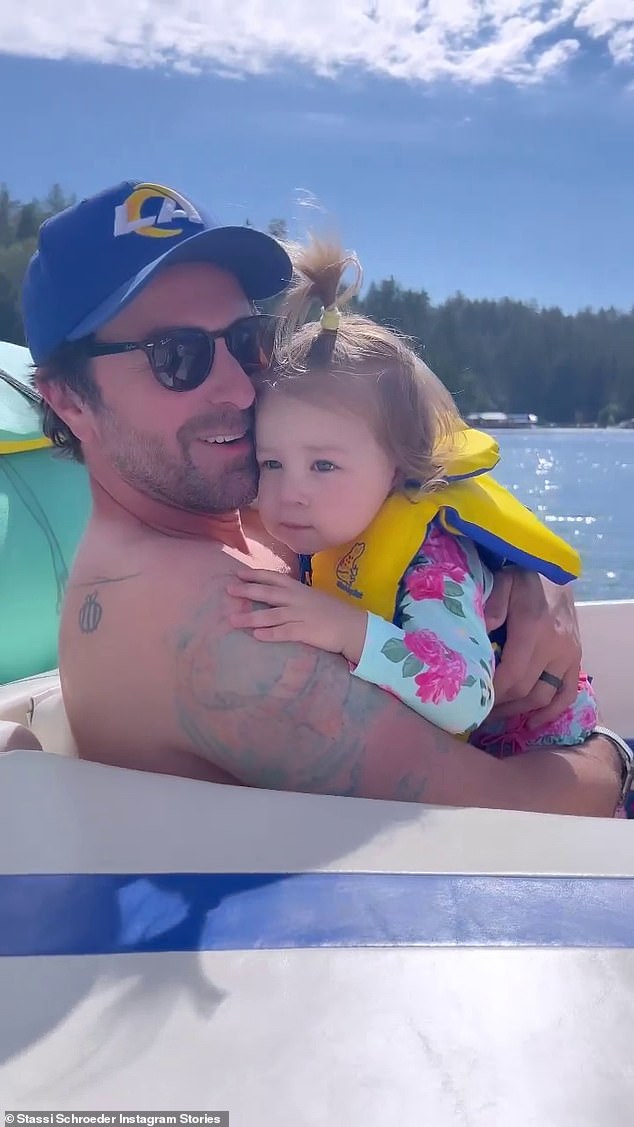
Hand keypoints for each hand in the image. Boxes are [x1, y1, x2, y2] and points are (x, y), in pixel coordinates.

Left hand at [226, 568, 368, 663]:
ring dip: (251, 618)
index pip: (273, 578)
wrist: (352, 626)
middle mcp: (296, 599)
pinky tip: (257, 636)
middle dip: (247, 591)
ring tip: (233, 621)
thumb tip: (276, 595)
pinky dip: (270, 634)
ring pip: (271, 614)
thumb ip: (294, 595)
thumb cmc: (332, 612)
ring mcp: (300, 615)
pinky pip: (284, 632)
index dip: (255, 575)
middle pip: (267, 593)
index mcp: (298, 589)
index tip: (238, 574)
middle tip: (229, 590)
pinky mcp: (305, 631)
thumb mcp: (312, 597)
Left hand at [485, 568, 581, 726]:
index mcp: (533, 629)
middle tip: (478, 711)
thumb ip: (492, 605)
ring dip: (520, 711)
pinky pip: (567, 694)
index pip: (512, 674)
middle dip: (500, 705)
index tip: (474, 702)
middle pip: (525, 690)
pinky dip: (552, 712)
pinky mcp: (576, 660)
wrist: (554, 573)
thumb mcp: (503, 582)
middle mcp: (554, 647)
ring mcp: (568, 656)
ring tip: (497, 717)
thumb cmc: (523, 578)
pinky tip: (533, 723)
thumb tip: (484, 631)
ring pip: (544, 697)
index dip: (493, 694)